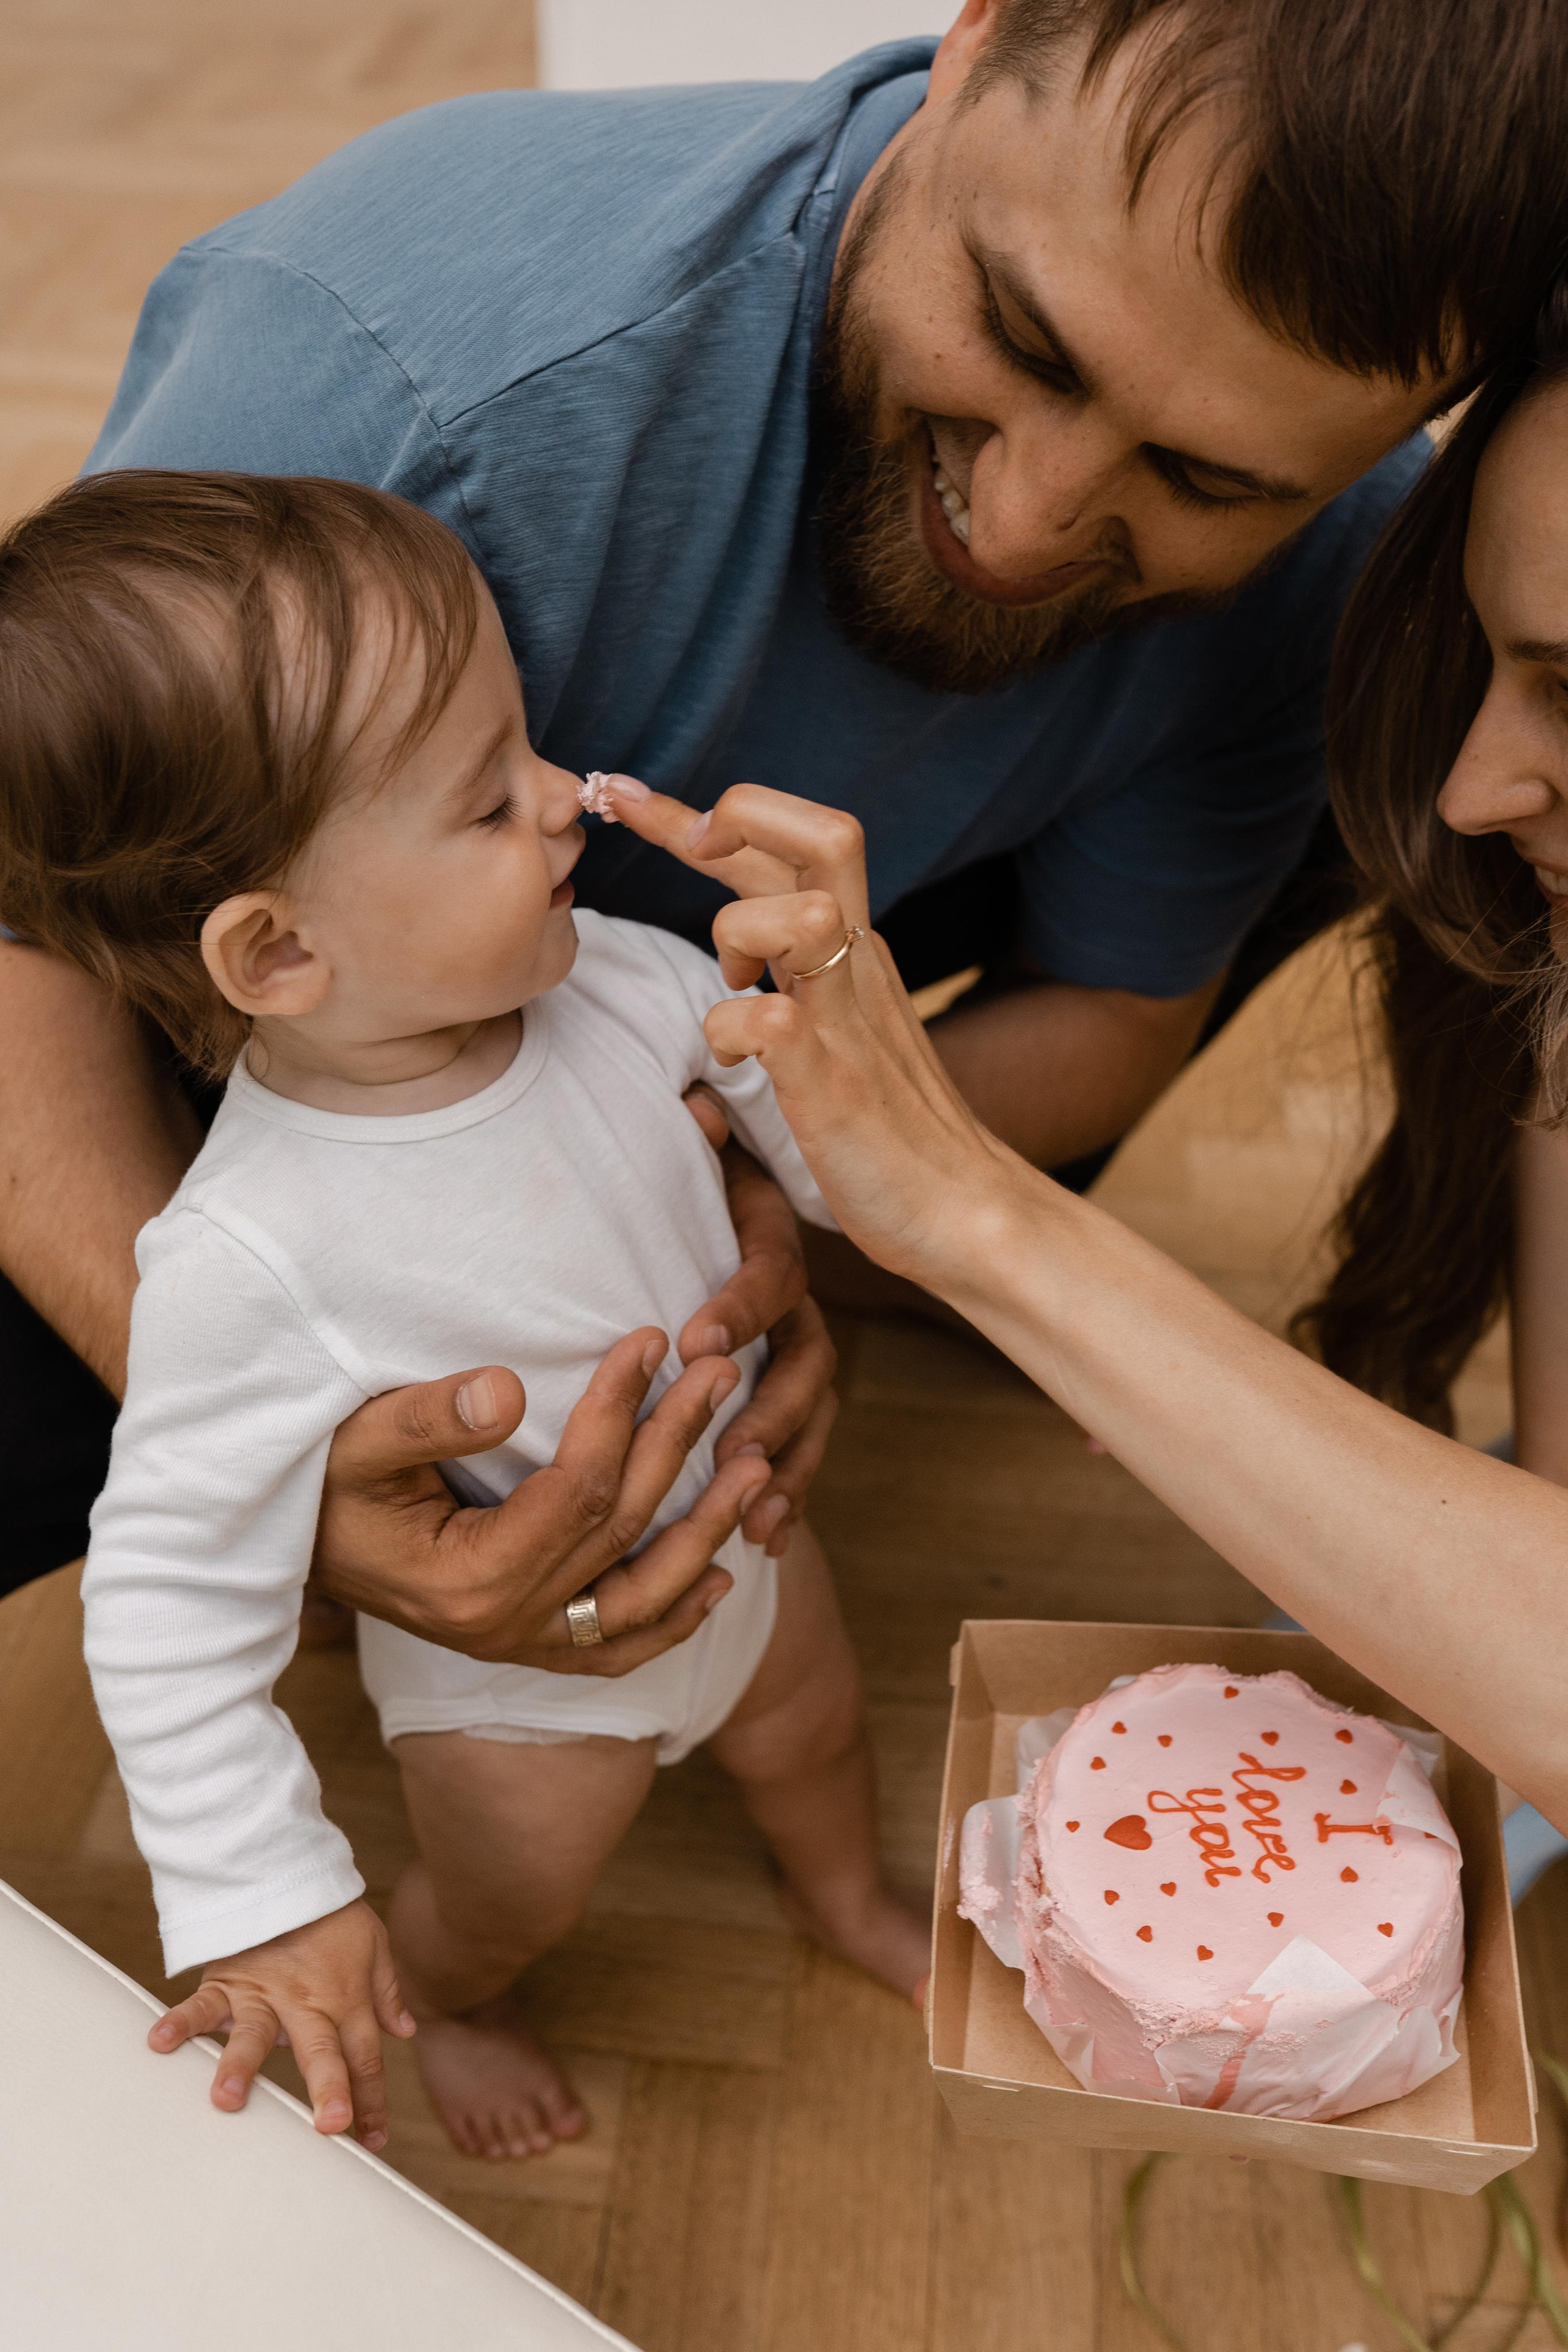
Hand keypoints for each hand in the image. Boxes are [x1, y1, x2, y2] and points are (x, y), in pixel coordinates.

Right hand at [147, 1899, 412, 2147]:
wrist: (289, 1871)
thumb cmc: (333, 1914)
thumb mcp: (374, 1944)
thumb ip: (387, 1991)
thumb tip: (405, 2031)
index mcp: (345, 1999)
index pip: (363, 2057)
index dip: (370, 2099)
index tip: (371, 2141)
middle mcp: (305, 2003)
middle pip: (319, 2050)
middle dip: (326, 2089)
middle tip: (330, 2126)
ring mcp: (262, 1995)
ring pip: (253, 2034)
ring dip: (240, 2066)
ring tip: (226, 2099)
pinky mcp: (227, 1981)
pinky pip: (201, 2004)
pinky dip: (180, 2022)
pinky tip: (161, 2043)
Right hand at [314, 1329, 772, 1668]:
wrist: (287, 1553)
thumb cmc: (317, 1487)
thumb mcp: (353, 1442)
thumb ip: (426, 1418)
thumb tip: (511, 1388)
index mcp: (467, 1579)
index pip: (576, 1490)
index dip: (621, 1410)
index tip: (650, 1339)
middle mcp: (503, 1625)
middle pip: (621, 1530)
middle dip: (677, 1444)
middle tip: (723, 1373)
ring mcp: (519, 1645)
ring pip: (640, 1599)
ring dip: (704, 1531)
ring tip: (756, 1465)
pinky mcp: (527, 1646)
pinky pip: (616, 1647)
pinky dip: (673, 1619)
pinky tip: (718, 1577)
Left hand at [603, 778, 1009, 1287]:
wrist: (964, 1212)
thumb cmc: (892, 1131)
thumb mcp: (844, 1026)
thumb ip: (800, 977)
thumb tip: (739, 954)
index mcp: (858, 948)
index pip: (796, 842)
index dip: (707, 811)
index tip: (626, 800)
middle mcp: (861, 966)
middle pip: (825, 835)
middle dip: (731, 814)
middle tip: (681, 843)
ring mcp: (850, 1019)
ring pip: (803, 911)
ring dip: (741, 929)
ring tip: (729, 982)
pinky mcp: (834, 1081)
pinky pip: (767, 1019)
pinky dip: (728, 1029)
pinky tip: (735, 1057)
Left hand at [679, 1125, 837, 1557]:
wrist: (722, 1200)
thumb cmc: (704, 1180)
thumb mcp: (708, 1151)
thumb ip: (706, 1133)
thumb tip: (700, 1100)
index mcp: (772, 1242)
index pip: (768, 1273)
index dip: (738, 1306)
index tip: (694, 1340)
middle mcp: (798, 1302)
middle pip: (803, 1362)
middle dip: (770, 1414)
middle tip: (733, 1456)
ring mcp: (799, 1352)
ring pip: (810, 1416)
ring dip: (786, 1469)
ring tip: (754, 1518)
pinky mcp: (790, 1397)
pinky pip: (801, 1451)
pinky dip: (788, 1495)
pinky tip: (762, 1542)